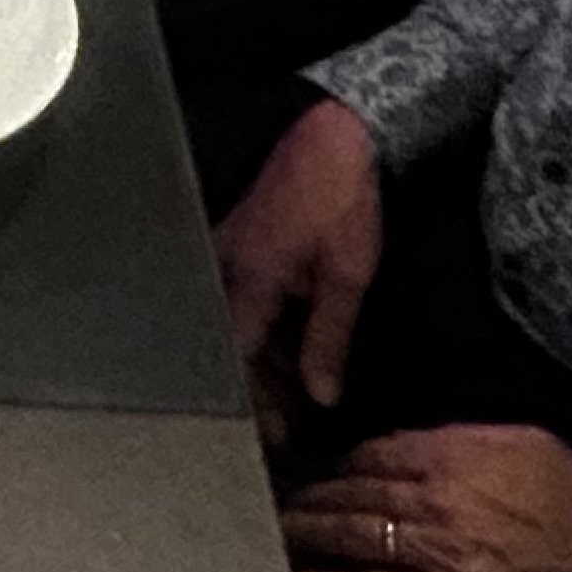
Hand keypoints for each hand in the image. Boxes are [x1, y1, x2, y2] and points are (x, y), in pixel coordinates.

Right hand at [215, 97, 380, 416]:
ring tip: (291, 399)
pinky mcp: (238, 242)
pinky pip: (238, 300)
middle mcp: (224, 269)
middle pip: (224, 348)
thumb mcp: (347, 276)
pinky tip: (288, 350)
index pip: (233, 360)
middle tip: (284, 430)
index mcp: (246, 280)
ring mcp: (226, 253)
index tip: (272, 439)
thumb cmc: (342, 199)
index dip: (251, 405)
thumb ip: (328, 340)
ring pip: (230, 326)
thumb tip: (320, 395)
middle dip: (251, 391)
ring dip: (257, 363)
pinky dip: (261, 331)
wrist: (335, 133)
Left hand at [281, 425, 571, 571]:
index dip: (345, 463)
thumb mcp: (535, 446)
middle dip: (314, 495)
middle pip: (357, 491)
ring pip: (357, 536)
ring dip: (310, 535)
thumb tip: (431, 446)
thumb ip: (474, 441)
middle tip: (282, 501)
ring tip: (278, 535)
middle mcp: (440, 495)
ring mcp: (441, 550)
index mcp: (459, 451)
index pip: (380, 451)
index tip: (327, 471)